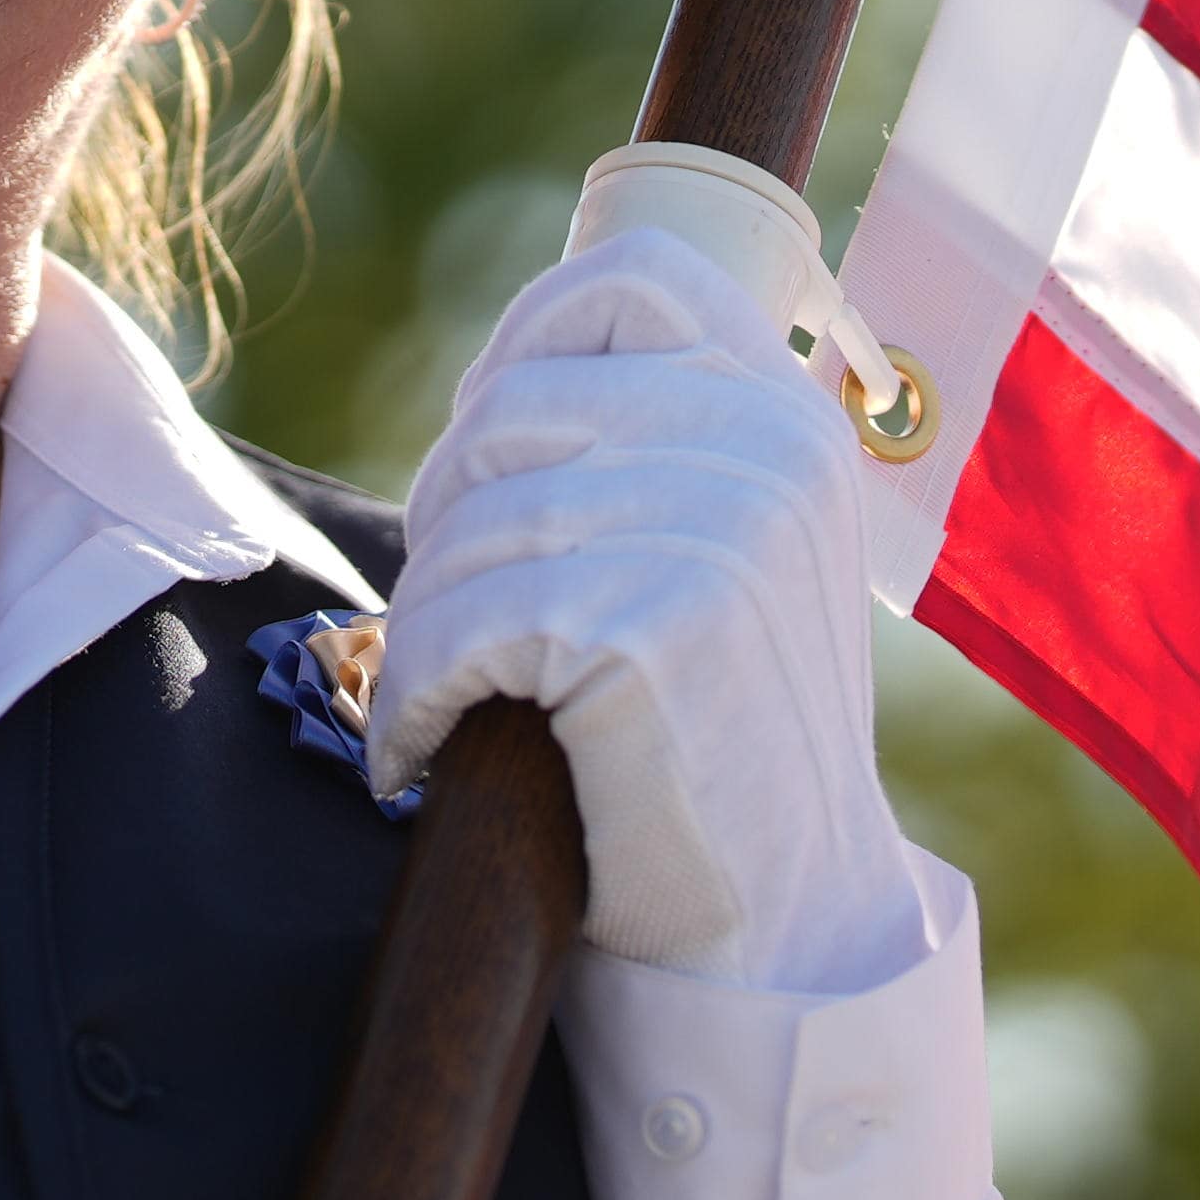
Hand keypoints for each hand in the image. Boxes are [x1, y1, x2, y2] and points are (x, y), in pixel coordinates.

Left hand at [367, 198, 907, 984]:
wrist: (786, 918)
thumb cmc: (726, 742)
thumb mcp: (735, 554)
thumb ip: (662, 450)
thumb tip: (500, 389)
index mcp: (788, 417)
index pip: (626, 281)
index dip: (519, 349)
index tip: (486, 460)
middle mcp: (765, 449)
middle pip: (507, 411)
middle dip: (446, 519)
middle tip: (450, 622)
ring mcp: (713, 531)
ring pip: (468, 527)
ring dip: (421, 627)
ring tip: (439, 699)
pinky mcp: (642, 626)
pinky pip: (455, 627)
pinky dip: (410, 699)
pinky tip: (420, 755)